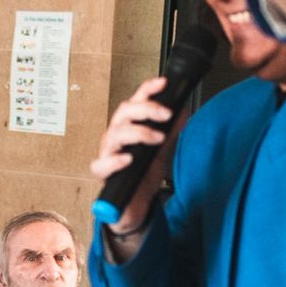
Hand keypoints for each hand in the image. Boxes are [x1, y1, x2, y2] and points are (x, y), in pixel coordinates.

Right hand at [91, 75, 186, 234]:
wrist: (136, 203)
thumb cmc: (143, 173)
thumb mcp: (161, 150)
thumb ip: (170, 131)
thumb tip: (183, 111)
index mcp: (129, 126)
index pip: (135, 101)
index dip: (148, 90)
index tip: (163, 83)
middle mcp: (116, 135)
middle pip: (124, 112)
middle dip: (146, 109)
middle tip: (166, 114)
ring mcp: (108, 152)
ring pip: (115, 134)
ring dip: (139, 133)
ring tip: (156, 138)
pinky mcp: (103, 172)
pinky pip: (102, 164)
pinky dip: (115, 160)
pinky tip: (128, 159)